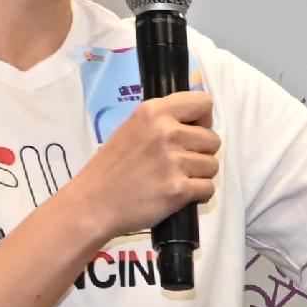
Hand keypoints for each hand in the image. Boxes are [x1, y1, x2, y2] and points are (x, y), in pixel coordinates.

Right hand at [66, 89, 220, 239]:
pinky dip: (198, 195)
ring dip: (200, 175)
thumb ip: (162, 122)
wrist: (93, 203)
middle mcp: (167, 132)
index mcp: (154, 112)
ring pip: (213, 165)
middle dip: (202, 153)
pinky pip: (208, 188)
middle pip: (213, 139)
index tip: (192, 133)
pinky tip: (179, 194)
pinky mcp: (179, 189)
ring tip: (176, 179)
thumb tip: (194, 123)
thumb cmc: (110, 168)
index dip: (203, 120)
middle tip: (180, 163)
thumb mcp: (132, 128)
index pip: (203, 103)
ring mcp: (174, 161)